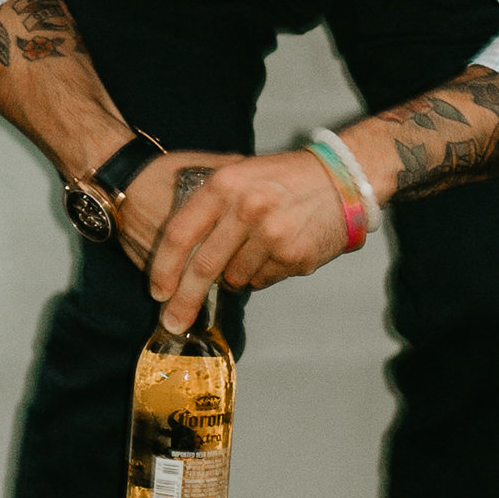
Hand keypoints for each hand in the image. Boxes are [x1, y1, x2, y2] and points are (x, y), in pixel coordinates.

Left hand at [132, 148, 352, 331]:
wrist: (340, 179)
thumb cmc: (283, 178)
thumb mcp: (239, 175)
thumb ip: (210, 205)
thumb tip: (176, 252)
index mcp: (225, 184)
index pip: (180, 233)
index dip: (164, 266)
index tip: (158, 290)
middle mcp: (246, 209)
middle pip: (202, 267)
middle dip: (184, 301)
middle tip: (173, 322)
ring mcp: (271, 235)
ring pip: (234, 278)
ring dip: (235, 274)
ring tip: (254, 248)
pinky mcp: (293, 257)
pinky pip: (262, 281)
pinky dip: (262, 273)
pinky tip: (276, 250)